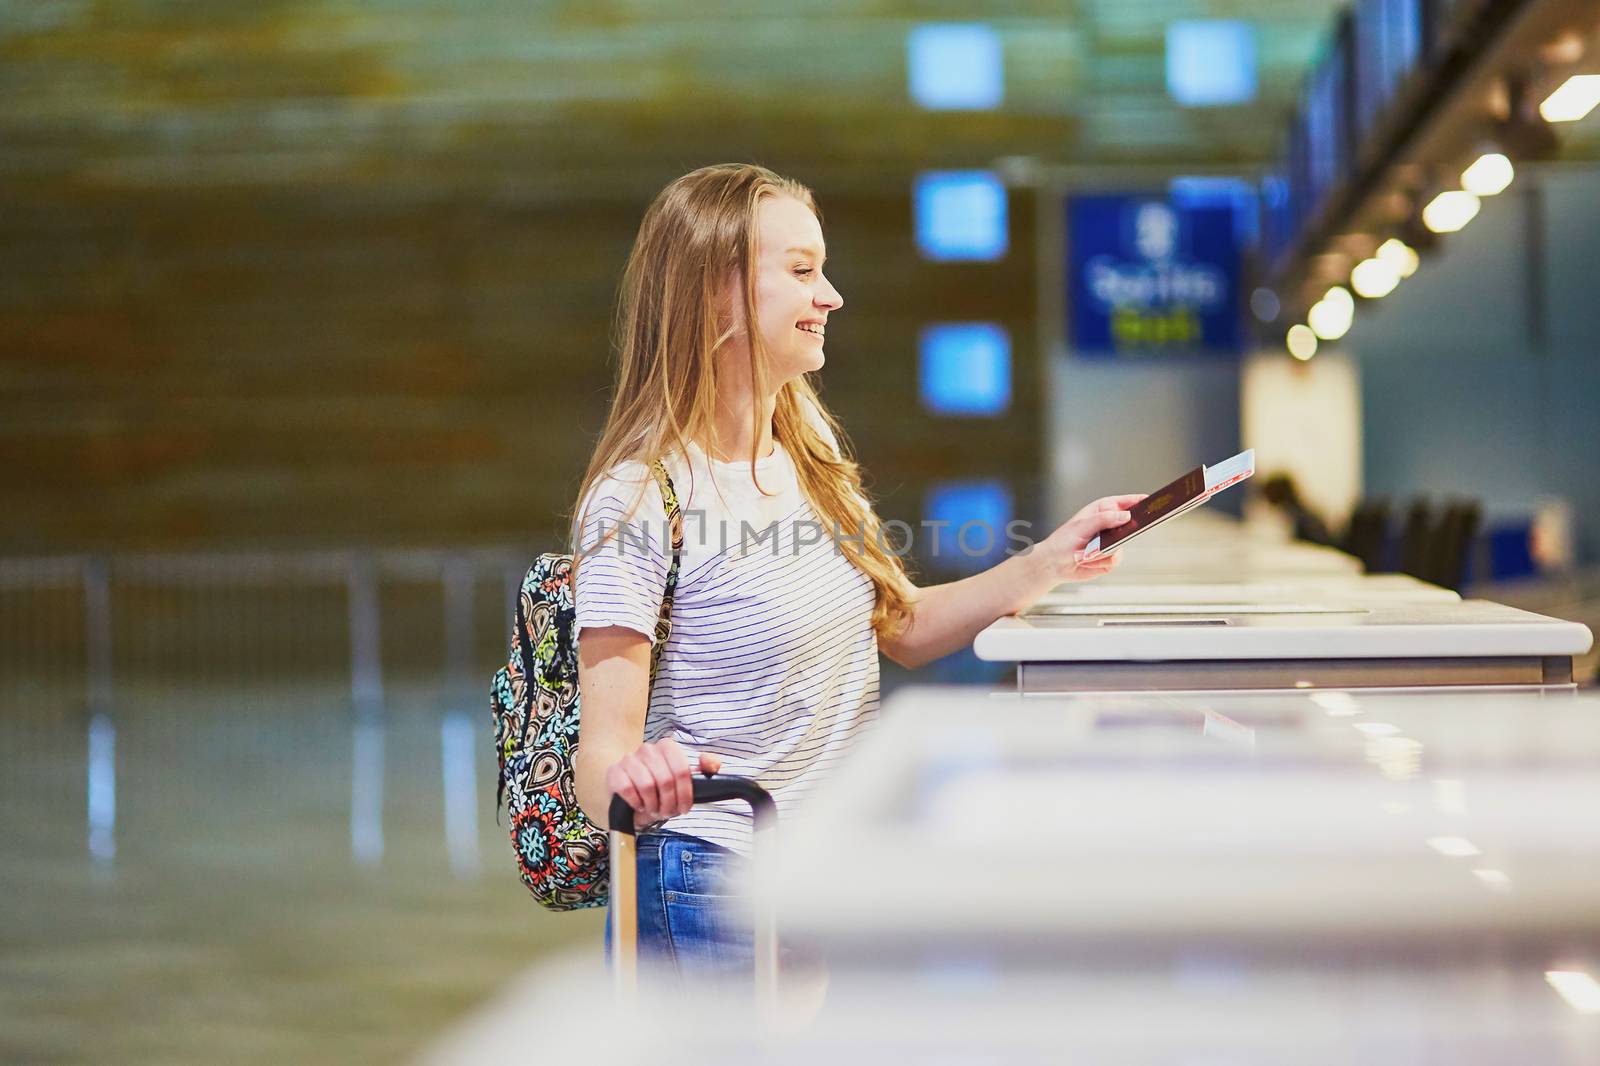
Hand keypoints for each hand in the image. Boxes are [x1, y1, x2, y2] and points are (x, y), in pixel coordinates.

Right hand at [605, 737, 721, 826]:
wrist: (631, 797)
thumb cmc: (660, 790)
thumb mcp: (684, 782)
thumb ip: (704, 770)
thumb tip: (711, 763)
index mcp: (667, 747)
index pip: (682, 770)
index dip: (685, 793)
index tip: (684, 808)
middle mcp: (648, 749)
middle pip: (666, 780)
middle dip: (669, 803)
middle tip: (667, 811)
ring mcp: (629, 759)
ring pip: (647, 785)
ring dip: (652, 804)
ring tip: (653, 808)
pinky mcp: (614, 772)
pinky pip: (627, 788)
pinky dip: (636, 802)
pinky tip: (639, 805)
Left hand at [1034, 493, 1147, 583]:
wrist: (1054, 565)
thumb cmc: (1063, 541)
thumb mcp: (1082, 526)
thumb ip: (1104, 519)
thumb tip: (1126, 515)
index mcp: (1101, 511)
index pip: (1123, 503)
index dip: (1136, 501)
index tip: (1149, 500)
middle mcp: (1108, 526)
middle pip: (1130, 524)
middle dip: (1128, 530)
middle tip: (1121, 532)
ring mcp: (1111, 543)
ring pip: (1121, 545)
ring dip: (1103, 551)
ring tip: (1087, 552)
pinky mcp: (1109, 559)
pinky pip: (1115, 559)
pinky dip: (1101, 561)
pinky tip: (1088, 561)